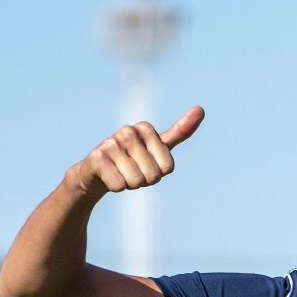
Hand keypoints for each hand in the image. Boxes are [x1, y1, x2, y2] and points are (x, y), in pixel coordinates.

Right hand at [65, 107, 204, 198]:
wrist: (98, 172)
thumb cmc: (133, 159)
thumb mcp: (158, 146)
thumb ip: (180, 132)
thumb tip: (200, 109)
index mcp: (146, 128)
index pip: (168, 167)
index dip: (158, 173)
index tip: (147, 164)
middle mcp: (128, 131)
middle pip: (153, 175)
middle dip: (144, 180)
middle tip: (132, 171)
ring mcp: (110, 142)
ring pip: (136, 181)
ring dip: (130, 184)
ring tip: (121, 173)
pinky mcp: (96, 157)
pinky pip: (119, 185)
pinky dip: (116, 187)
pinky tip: (109, 177)